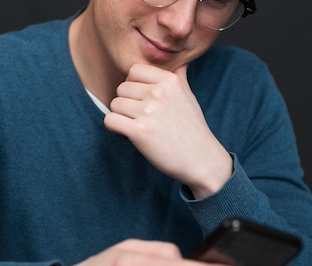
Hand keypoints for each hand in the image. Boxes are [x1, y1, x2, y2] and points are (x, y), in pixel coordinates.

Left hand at [104, 63, 232, 198]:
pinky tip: (126, 133)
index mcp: (170, 80)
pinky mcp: (140, 132)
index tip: (141, 100)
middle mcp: (159, 92)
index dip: (133, 85)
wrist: (201, 159)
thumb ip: (178, 76)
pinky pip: (110, 120)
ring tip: (137, 126)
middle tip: (140, 118)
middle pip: (121, 88)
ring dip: (121, 117)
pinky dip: (114, 127)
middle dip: (126, 103)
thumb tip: (179, 61)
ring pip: (114, 105)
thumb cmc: (191, 128)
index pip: (133, 71)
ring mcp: (149, 112)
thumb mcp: (188, 96)